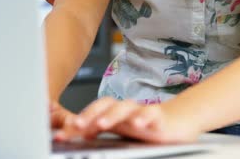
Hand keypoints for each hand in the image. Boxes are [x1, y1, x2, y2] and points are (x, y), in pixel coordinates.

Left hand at [54, 97, 200, 143]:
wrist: (178, 120)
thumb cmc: (146, 126)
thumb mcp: (120, 130)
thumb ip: (98, 131)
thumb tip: (71, 134)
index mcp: (114, 115)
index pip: (92, 114)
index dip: (76, 122)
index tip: (61, 134)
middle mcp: (125, 111)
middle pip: (105, 104)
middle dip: (90, 114)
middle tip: (78, 125)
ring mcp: (141, 112)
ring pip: (125, 108)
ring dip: (112, 115)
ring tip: (102, 124)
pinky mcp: (158, 116)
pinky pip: (151, 114)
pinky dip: (144, 118)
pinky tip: (138, 125)